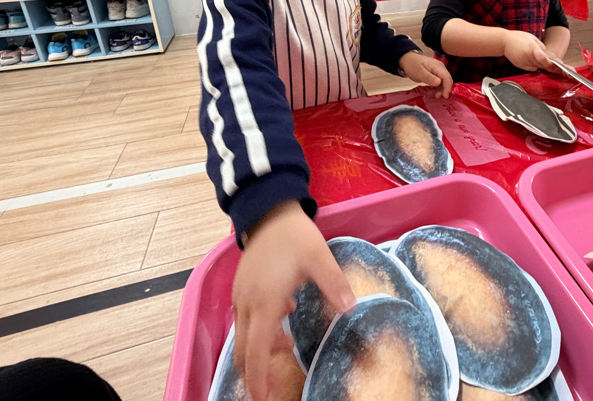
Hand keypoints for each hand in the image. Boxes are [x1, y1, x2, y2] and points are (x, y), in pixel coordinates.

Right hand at [232, 203, 354, 400]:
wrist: (269, 211)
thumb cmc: (294, 235)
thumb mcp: (319, 257)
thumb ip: (334, 283)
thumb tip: (351, 308)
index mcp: (265, 301)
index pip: (256, 351)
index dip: (258, 378)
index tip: (263, 399)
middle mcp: (247, 304)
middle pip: (243, 351)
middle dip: (256, 372)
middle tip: (273, 386)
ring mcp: (241, 296)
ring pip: (244, 336)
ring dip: (262, 348)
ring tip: (287, 342)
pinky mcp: (241, 289)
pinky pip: (245, 321)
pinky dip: (260, 330)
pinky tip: (283, 314)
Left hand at [399, 51, 453, 97]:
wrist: (407, 60)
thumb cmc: (412, 65)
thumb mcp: (419, 72)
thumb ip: (429, 77)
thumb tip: (439, 82)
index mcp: (438, 66)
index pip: (447, 78)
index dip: (447, 87)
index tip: (445, 96)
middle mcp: (440, 68)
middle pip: (447, 81)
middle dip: (443, 90)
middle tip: (436, 96)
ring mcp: (438, 71)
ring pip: (443, 83)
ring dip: (439, 90)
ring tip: (431, 94)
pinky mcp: (436, 74)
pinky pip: (439, 83)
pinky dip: (436, 88)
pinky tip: (430, 92)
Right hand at [503, 31, 553, 71]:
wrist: (504, 41)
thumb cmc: (518, 38)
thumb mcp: (532, 37)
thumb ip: (541, 46)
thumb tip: (546, 56)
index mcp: (532, 47)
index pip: (543, 59)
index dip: (549, 63)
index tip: (553, 64)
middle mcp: (527, 56)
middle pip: (541, 64)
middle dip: (545, 63)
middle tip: (546, 59)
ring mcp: (523, 62)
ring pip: (536, 68)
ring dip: (538, 64)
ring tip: (533, 56)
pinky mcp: (519, 66)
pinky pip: (530, 69)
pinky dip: (532, 66)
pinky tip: (528, 59)